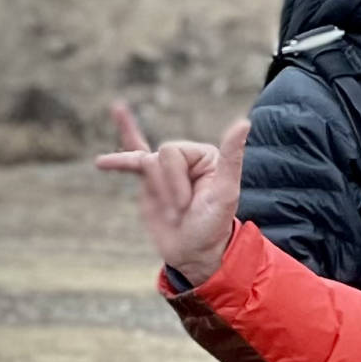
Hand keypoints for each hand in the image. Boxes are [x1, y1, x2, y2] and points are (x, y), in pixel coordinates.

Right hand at [96, 103, 246, 284]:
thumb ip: (231, 157)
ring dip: (155, 191)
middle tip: (181, 210)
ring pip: (141, 163)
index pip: (172, 151)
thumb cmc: (212, 224)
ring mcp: (166, 169)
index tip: (189, 204)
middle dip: (165, 187)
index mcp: (207, 156)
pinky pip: (134, 151)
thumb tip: (244, 122)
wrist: (193, 253)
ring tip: (172, 212)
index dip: (174, 180)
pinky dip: (127, 129)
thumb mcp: (225, 192)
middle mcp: (187, 159)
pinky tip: (117, 108)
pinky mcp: (149, 180)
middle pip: (156, 157)